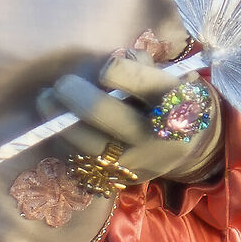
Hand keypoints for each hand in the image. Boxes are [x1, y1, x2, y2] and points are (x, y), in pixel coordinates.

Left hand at [40, 55, 222, 185]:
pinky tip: (57, 123)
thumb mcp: (173, 75)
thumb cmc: (177, 100)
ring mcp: (136, 162)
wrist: (195, 148)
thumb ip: (140, 65)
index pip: (136, 81)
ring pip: (84, 142)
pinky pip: (81, 160)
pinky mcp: (120, 180)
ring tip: (46, 99)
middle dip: (73, 93)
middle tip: (61, 83)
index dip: (113, 69)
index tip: (106, 67)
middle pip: (101, 112)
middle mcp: (155, 136)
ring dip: (58, 119)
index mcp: (174, 102)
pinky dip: (64, 139)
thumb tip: (107, 62)